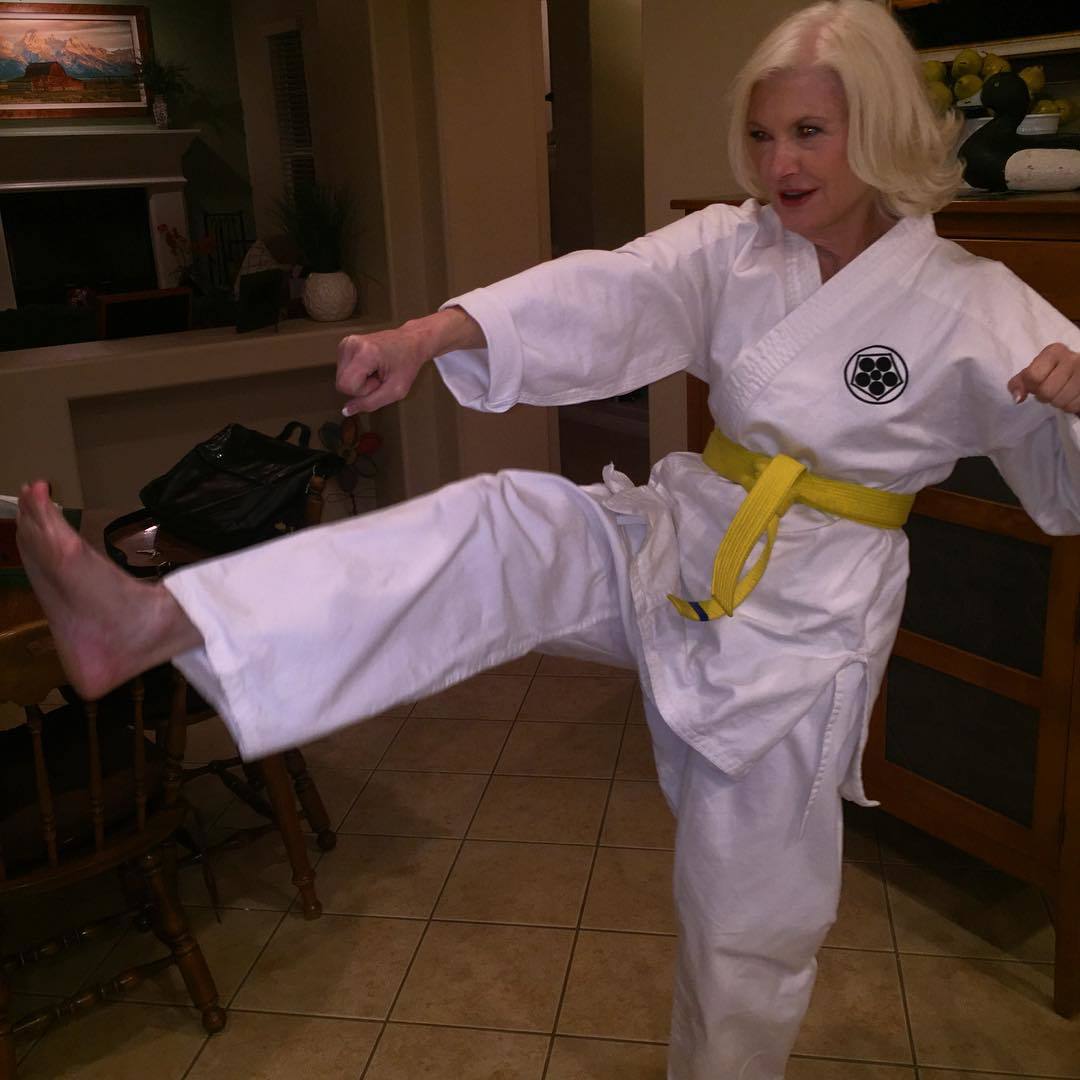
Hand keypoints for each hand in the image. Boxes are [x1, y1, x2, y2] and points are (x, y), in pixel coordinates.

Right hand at [336, 307, 485, 415]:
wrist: (416, 339)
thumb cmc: (410, 364)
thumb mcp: (395, 390)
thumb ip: (370, 403)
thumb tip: (346, 412)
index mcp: (363, 353)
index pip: (346, 387)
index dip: (364, 392)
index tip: (382, 382)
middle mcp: (350, 344)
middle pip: (343, 383)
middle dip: (363, 386)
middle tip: (384, 376)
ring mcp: (347, 341)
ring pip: (344, 377)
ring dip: (363, 380)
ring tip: (382, 370)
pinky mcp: (347, 342)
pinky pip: (346, 369)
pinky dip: (361, 373)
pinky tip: (377, 365)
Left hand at [1008, 343, 1079, 413]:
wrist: (1078, 374)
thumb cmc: (1054, 373)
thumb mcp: (1033, 373)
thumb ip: (1019, 383)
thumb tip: (1017, 398)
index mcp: (1054, 351)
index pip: (1032, 376)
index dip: (1031, 387)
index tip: (1036, 385)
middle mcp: (1072, 358)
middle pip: (1046, 391)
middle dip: (1045, 397)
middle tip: (1051, 390)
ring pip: (1060, 401)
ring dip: (1058, 403)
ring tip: (1062, 393)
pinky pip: (1073, 406)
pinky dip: (1070, 406)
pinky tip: (1072, 396)